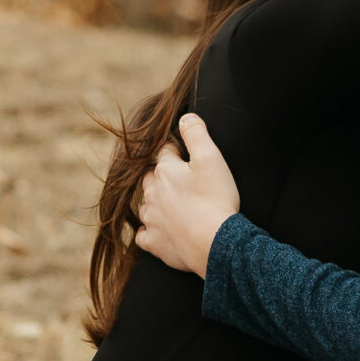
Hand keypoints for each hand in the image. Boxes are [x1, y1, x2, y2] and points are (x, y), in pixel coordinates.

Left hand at [135, 114, 240, 277]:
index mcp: (165, 171)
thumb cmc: (215, 198)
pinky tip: (161, 231)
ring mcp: (151, 219)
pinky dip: (150, 231)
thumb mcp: (211, 158)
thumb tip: (185, 117)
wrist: (214, 242)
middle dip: (163, 176)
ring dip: (157, 203)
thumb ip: (196, 133)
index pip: (165, 152)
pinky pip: (144, 235)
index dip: (177, 151)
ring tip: (176, 206)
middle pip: (151, 177)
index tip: (189, 156)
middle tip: (184, 181)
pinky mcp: (154, 243)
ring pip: (147, 205)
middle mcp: (152, 193)